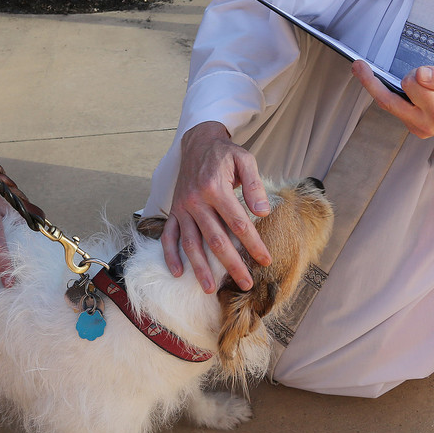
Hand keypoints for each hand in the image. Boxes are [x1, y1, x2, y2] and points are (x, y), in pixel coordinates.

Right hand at [162, 122, 271, 293]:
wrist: (197, 144)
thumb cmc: (225, 154)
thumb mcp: (245, 159)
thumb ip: (254, 184)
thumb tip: (263, 211)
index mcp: (215, 188)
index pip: (238, 223)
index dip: (253, 244)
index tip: (265, 260)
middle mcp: (196, 200)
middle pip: (215, 239)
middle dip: (232, 264)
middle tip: (245, 284)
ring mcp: (182, 208)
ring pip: (191, 243)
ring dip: (200, 267)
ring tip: (211, 288)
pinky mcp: (173, 211)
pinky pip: (168, 236)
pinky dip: (170, 255)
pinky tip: (177, 272)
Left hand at [352, 61, 433, 138]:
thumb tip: (421, 74)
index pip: (412, 85)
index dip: (417, 73)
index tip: (426, 70)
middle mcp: (426, 123)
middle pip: (389, 101)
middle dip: (371, 82)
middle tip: (358, 65)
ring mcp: (419, 127)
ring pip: (390, 105)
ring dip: (378, 87)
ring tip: (364, 70)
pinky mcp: (416, 126)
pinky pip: (396, 108)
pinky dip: (389, 94)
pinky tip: (385, 83)